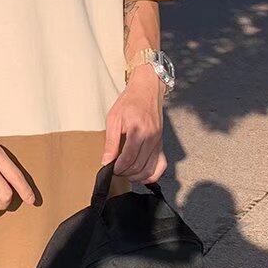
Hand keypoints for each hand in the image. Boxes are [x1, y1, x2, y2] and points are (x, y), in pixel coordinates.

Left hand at [101, 66, 166, 183]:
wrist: (147, 91)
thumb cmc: (129, 103)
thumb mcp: (114, 119)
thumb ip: (110, 142)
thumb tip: (106, 161)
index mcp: (138, 130)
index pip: (129, 158)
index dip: (118, 168)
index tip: (110, 169)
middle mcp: (151, 138)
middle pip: (139, 166)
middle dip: (125, 173)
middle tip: (115, 171)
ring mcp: (159, 142)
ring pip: (150, 169)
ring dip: (137, 176)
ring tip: (125, 173)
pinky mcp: (161, 143)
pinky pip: (161, 165)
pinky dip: (152, 174)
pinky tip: (141, 175)